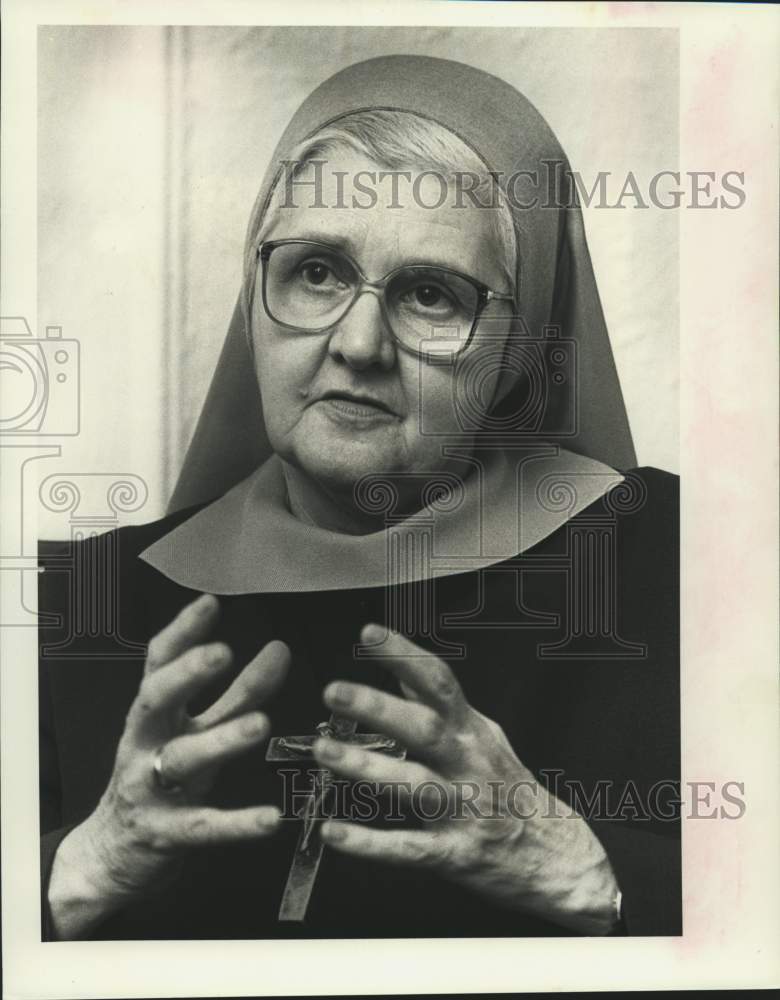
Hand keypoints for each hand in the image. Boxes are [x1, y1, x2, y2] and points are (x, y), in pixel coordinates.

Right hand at [48, 593, 288, 937]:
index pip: (159, 663)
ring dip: (221, 740)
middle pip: (157, 701)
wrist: (112, 853)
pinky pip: (203, 826)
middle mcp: (147, 743)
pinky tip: (270, 818)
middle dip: (186, 674)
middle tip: (221, 653)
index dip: (182, 632)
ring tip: (261, 723)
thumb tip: (279, 649)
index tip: (210, 604)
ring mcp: (151, 787)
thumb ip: (240, 693)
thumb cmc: (160, 776)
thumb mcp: (196, 730)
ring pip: (182, 758)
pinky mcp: (166, 832)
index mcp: (153, 713)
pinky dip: (236, 824)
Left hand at [313, 625, 619, 934]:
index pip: (440, 682)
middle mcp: (469, 764)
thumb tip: (405, 671)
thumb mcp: (484, 737)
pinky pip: (409, 849)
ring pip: (414, 784)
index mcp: (472, 732)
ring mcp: (465, 809)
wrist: (558, 858)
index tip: (369, 633)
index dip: (405, 655)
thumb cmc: (512, 791)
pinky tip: (334, 833)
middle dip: (380, 708)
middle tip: (335, 692)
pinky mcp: (456, 854)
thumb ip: (443, 707)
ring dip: (367, 768)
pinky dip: (370, 844)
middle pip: (425, 728)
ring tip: (326, 751)